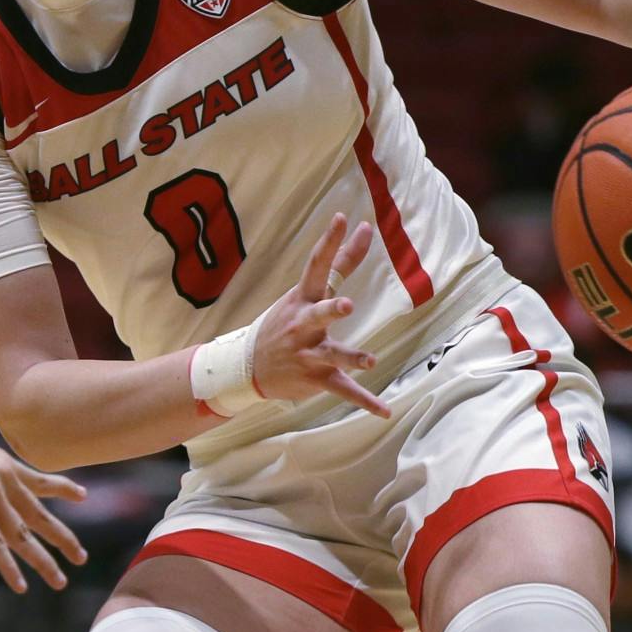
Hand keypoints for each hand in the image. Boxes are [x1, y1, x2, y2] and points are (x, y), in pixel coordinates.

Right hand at [0, 422, 88, 593]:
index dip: (62, 488)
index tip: (82, 496)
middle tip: (81, 558)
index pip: (38, 480)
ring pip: (21, 535)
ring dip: (41, 561)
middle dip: (61, 539)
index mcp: (1, 464)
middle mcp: (2, 477)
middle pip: (38, 515)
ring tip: (59, 581)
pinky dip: (8, 567)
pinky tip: (20, 585)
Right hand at [249, 213, 391, 418]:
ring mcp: (309, 354)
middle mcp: (304, 326)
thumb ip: (335, 265)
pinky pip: (344, 391)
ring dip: (350, 357)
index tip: (346, 220)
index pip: (317, 267)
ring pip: (333, 355)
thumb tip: (361, 227)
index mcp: (302, 301)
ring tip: (369, 360)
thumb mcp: (300, 295)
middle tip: (345, 305)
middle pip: (319, 314)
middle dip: (331, 310)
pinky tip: (386, 411)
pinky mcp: (316, 379)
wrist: (245, 368)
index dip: (331, 243)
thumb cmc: (281, 325)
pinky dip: (366, 402)